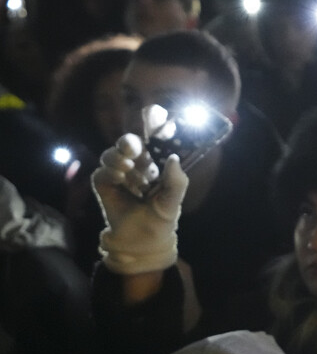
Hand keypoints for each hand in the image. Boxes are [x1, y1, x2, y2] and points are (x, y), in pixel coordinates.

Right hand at [91, 133, 188, 274]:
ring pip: (114, 153)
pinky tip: (120, 180)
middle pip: (131, 141)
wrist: (141, 242)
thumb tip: (173, 159)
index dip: (156, 123)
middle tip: (133, 146)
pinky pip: (103, 171)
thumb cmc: (161, 219)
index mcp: (158, 164)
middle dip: (131, 139)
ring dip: (119, 158)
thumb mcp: (173, 202)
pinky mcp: (105, 183)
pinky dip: (110, 173)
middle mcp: (139, 164)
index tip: (156, 111)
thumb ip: (176, 181)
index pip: (157, 138)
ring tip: (128, 171)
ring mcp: (121, 172)